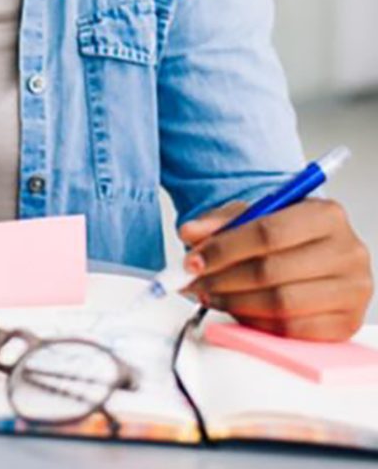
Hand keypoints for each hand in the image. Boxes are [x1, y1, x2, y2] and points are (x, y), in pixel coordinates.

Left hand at [177, 198, 372, 340]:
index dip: (223, 249)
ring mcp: (352, 291)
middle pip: (272, 271)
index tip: (193, 260)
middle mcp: (347, 252)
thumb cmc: (288, 232)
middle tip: (195, 282)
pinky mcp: (347, 324)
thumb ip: (219, 222)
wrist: (319, 251)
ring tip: (210, 295)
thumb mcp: (253, 214)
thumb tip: (190, 234)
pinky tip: (237, 310)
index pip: (267, 233)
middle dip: (223, 279)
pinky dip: (258, 322)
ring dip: (235, 302)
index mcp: (326, 215)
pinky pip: (294, 330)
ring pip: (281, 304)